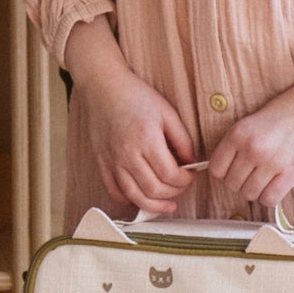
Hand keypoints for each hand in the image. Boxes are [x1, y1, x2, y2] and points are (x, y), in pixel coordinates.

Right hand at [75, 56, 197, 215]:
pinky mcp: (102, 162)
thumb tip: (191, 163)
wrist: (103, 86)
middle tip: (181, 187)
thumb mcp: (167, 112)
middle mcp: (127, 154)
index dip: (185, 181)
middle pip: (153, 189)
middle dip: (173, 193)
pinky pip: (114, 190)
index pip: (170, 174)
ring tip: (167, 206)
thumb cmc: (136, 96)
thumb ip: (182, 139)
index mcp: (146, 139)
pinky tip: (141, 198)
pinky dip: (128, 200)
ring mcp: (112, 160)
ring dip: (153, 205)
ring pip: (134, 196)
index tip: (190, 176)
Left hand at [207, 70, 293, 211]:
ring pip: (249, 194)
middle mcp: (252, 149)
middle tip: (252, 174)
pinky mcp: (291, 173)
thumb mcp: (249, 123)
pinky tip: (274, 187)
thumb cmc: (282, 113)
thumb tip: (224, 170)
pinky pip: (269, 199)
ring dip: (255, 191)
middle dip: (240, 182)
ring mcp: (271, 163)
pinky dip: (269, 198)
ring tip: (264, 180)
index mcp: (238, 135)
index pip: (216, 169)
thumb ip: (235, 145)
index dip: (224, 172)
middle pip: (232, 184)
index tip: (233, 169)